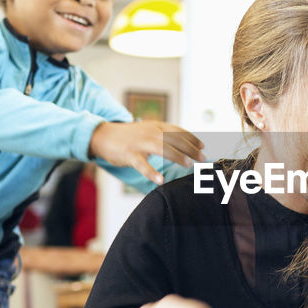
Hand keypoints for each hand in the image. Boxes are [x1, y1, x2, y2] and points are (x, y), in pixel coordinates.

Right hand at [89, 120, 204, 184]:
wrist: (104, 135)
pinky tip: (161, 180)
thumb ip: (164, 134)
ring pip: (162, 149)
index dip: (192, 138)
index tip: (203, 146)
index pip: (179, 131)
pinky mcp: (130, 155)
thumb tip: (184, 143)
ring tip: (189, 164)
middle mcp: (151, 132)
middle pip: (175, 139)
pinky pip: (142, 165)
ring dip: (177, 156)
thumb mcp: (148, 130)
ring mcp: (140, 143)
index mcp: (157, 126)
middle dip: (191, 148)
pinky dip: (152, 172)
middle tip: (202, 158)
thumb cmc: (130, 136)